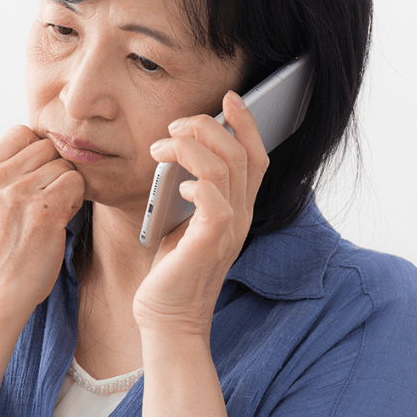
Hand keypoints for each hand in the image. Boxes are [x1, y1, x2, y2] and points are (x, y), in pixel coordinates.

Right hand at [0, 125, 84, 313]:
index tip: (34, 179)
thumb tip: (47, 142)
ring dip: (65, 187)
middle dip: (52, 170)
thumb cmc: (2, 247)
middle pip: (46, 146)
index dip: (36, 153)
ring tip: (48, 214)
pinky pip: (76, 183)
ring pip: (64, 164)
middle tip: (43, 200)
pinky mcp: (43, 210)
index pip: (21, 132)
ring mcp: (18, 193)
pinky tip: (58, 221)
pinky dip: (74, 202)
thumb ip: (8, 169)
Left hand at [133, 91, 269, 336]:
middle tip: (174, 126)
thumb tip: (174, 153)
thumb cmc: (170, 270)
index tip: (228, 98)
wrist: (167, 318)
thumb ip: (189, 190)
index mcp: (237, 208)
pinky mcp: (209, 244)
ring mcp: (228, 230)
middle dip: (207, 127)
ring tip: (161, 148)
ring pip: (225, 169)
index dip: (247, 124)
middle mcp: (240, 216)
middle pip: (241, 153)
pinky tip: (177, 186)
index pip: (255, 156)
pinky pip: (215, 203)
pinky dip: (196, 184)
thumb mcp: (182, 221)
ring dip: (190, 148)